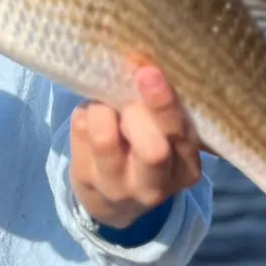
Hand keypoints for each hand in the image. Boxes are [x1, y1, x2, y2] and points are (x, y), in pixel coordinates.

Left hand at [70, 65, 202, 230]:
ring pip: (106, 138)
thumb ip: (162, 112)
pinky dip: (86, 113)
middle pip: (153, 150)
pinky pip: (81, 131)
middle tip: (130, 86)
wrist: (114, 203)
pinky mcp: (84, 180)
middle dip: (138, 110)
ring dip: (104, 108)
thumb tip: (138, 62)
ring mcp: (116, 188)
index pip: (181, 137)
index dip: (165, 105)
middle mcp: (154, 186)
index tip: (149, 72)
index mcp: (185, 170)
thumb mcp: (167, 140)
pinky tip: (93, 117)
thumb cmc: (146, 154)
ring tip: (106, 103)